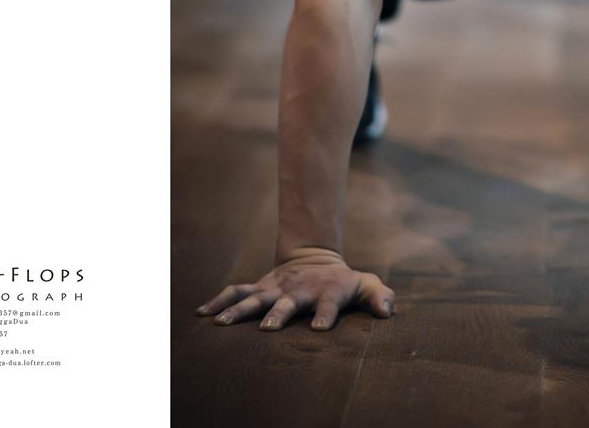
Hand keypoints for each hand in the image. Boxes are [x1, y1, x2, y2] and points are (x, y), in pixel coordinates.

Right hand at [195, 247, 394, 331]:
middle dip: (277, 314)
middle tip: (269, 329)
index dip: (326, 315)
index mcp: (326, 292)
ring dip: (238, 310)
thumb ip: (379, 296)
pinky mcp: (260, 288)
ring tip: (220, 324)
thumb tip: (387, 312)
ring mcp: (276, 288)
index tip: (319, 329)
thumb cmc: (343, 281)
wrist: (314, 259)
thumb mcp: (365, 284)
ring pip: (254, 298)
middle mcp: (297, 291)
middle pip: (286, 303)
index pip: (328, 305)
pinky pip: (236, 293)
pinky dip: (219, 301)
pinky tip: (201, 314)